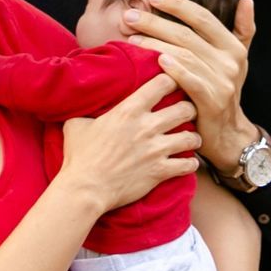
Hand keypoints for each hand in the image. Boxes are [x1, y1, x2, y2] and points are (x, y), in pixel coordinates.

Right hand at [59, 74, 199, 210]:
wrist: (85, 189)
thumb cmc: (79, 156)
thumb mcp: (77, 124)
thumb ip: (87, 110)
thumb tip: (81, 101)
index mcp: (129, 110)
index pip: (163, 84)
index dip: (171, 82)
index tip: (172, 86)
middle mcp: (147, 127)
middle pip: (185, 109)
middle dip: (190, 109)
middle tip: (187, 113)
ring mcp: (156, 150)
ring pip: (192, 137)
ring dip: (193, 138)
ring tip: (191, 139)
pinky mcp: (160, 171)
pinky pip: (188, 164)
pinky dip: (191, 164)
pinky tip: (188, 163)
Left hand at [125, 0, 258, 175]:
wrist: (227, 134)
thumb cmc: (222, 90)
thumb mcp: (237, 59)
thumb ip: (243, 29)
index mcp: (233, 46)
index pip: (203, 17)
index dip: (177, 5)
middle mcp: (230, 61)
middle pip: (187, 35)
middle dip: (155, 22)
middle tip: (129, 16)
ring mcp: (223, 82)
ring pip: (184, 55)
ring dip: (155, 44)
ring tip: (132, 38)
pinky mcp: (213, 101)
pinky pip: (190, 80)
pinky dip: (174, 69)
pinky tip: (156, 60)